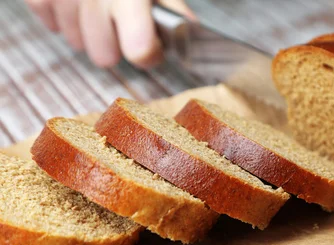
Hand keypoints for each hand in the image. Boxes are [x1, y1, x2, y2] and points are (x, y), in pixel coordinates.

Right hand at [25, 0, 195, 68]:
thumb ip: (173, 7)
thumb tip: (191, 31)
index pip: (140, 50)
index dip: (148, 54)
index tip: (151, 47)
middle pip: (103, 57)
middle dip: (114, 46)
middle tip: (120, 25)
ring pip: (76, 43)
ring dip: (87, 30)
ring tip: (96, 7)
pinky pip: (50, 23)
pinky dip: (61, 16)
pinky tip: (74, 2)